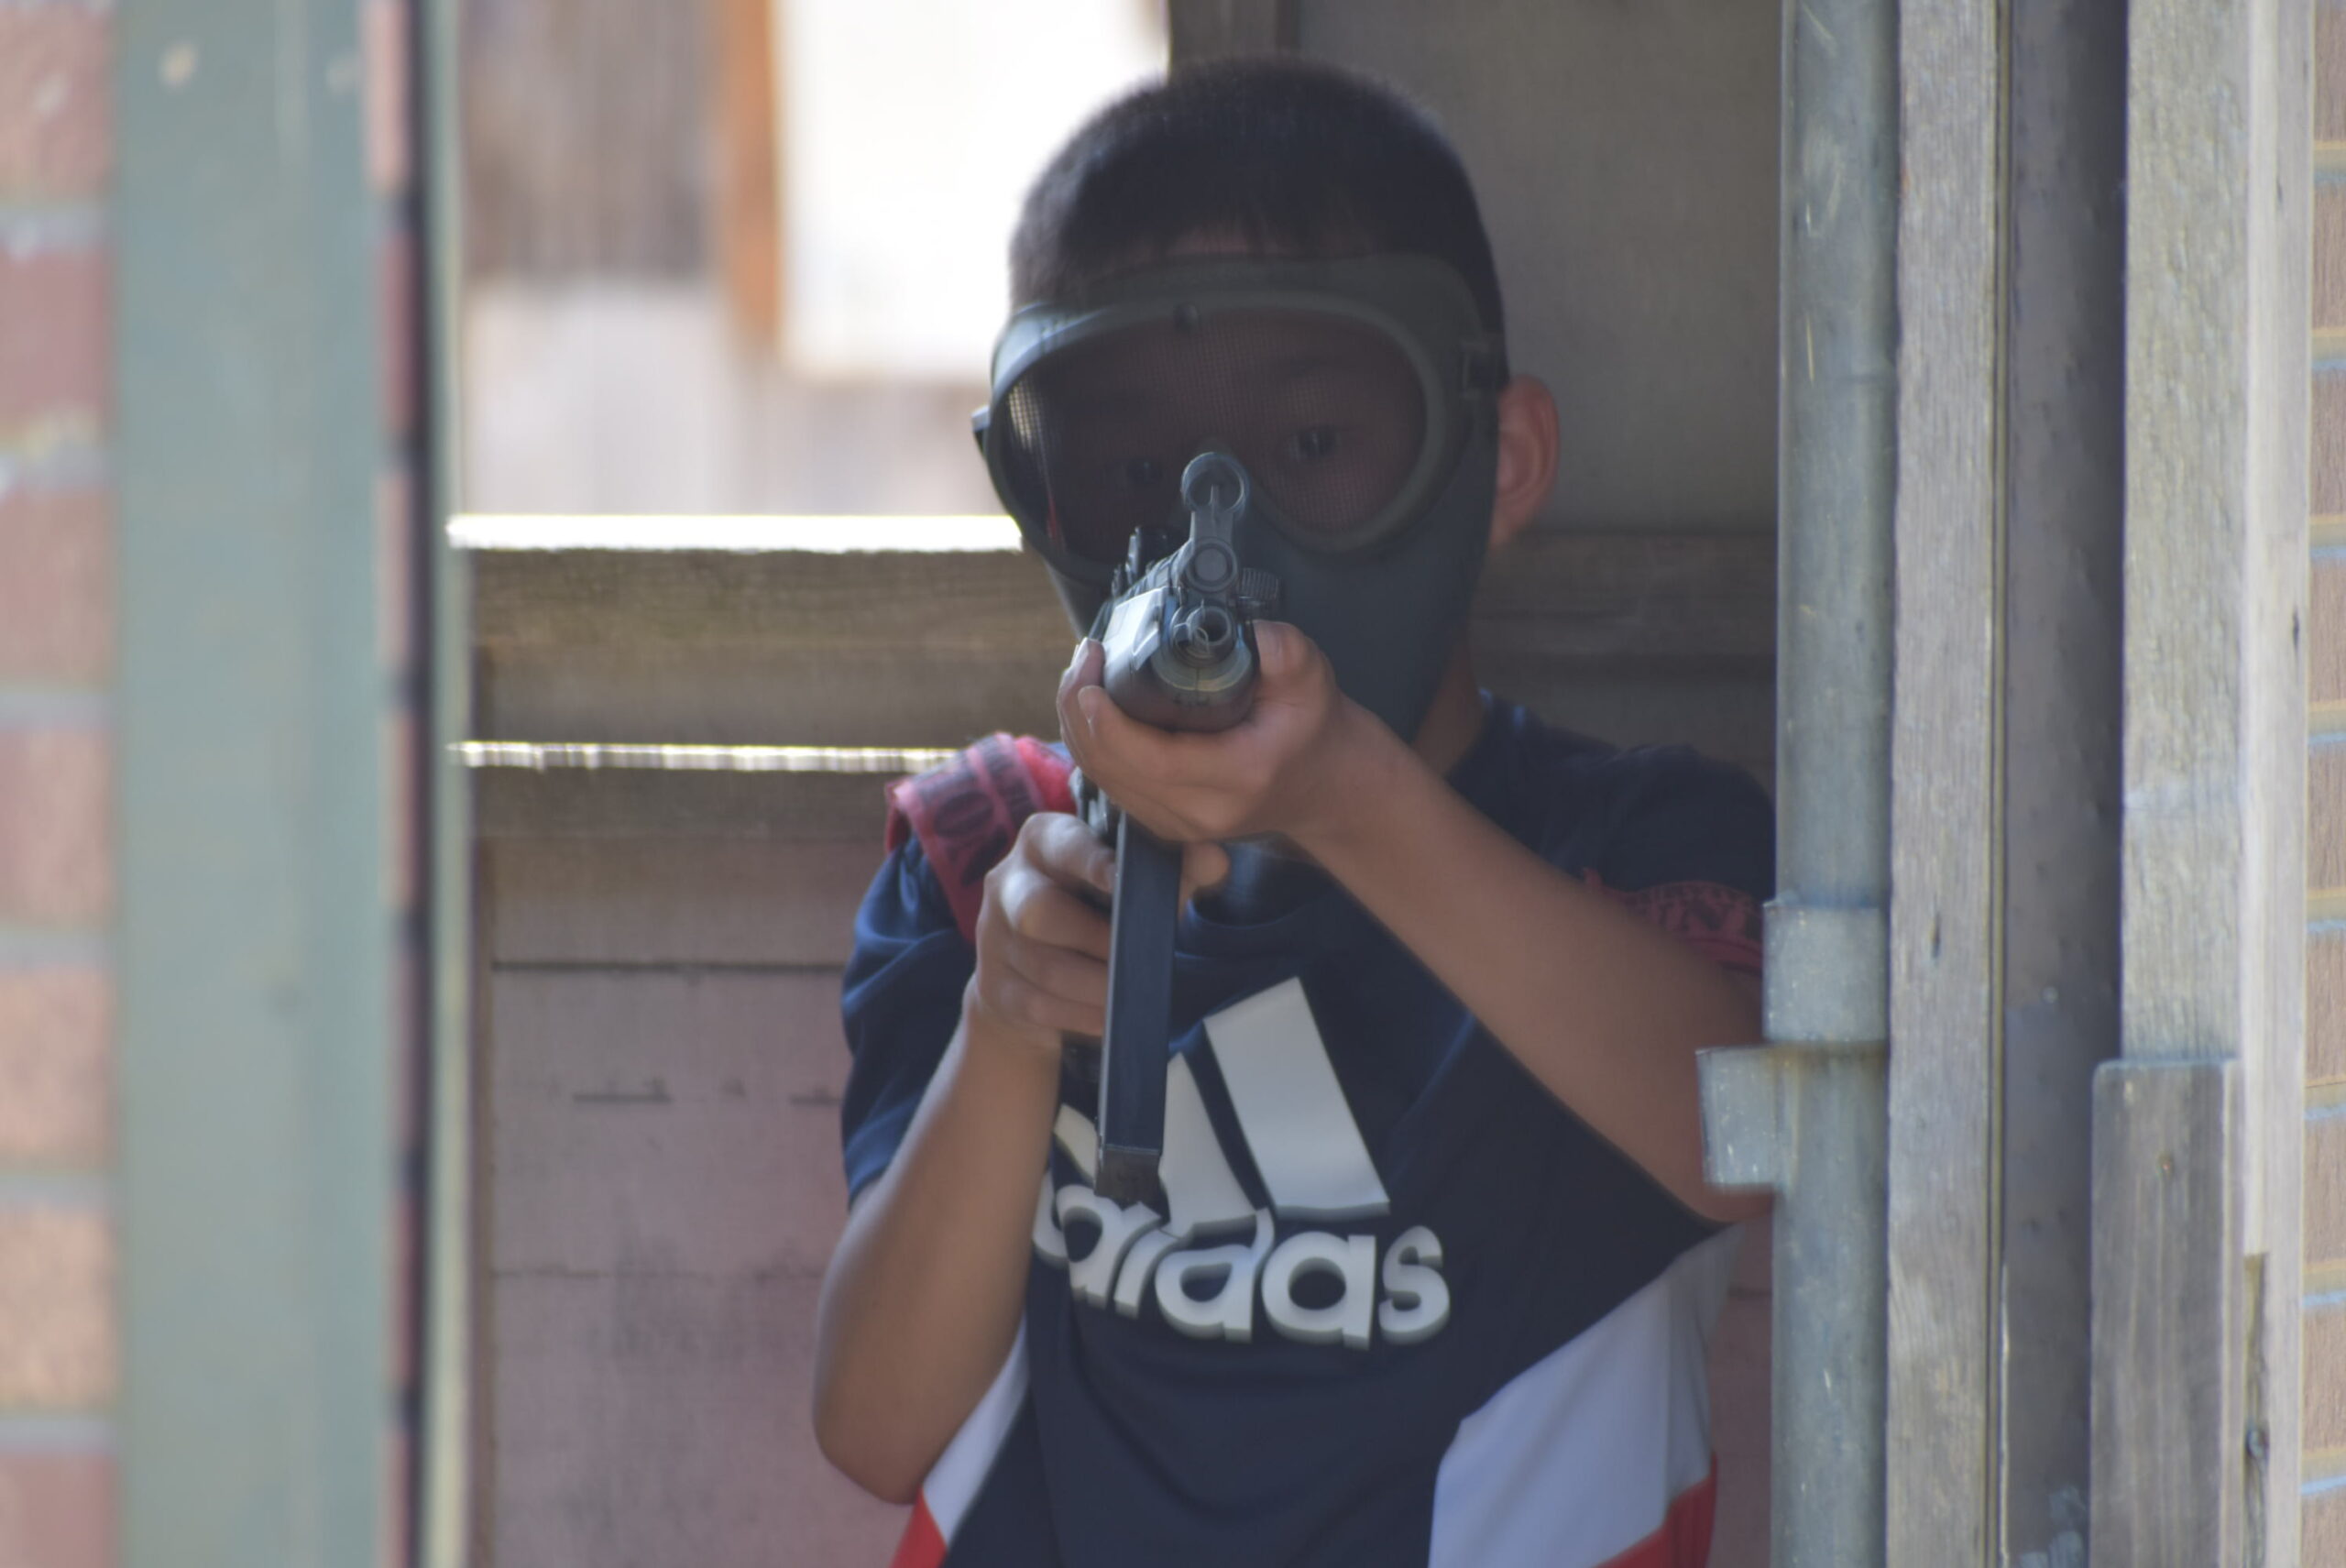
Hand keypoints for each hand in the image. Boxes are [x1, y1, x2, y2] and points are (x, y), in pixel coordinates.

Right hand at [966, 811, 1228, 1057]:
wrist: (1032, 971)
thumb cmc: (1094, 913)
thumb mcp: (1133, 886)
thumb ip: (1175, 870)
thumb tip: (1214, 858)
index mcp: (1043, 841)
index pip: (1063, 844)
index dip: (1091, 863)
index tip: (1121, 879)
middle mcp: (1008, 882)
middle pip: (1038, 911)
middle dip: (1095, 939)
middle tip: (1134, 956)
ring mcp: (993, 937)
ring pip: (1044, 966)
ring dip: (1094, 985)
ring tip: (1128, 991)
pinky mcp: (995, 986)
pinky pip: (1039, 1004)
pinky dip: (1080, 1014)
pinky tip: (1107, 1016)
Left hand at [1056, 621, 1390, 851]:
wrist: (1324, 784)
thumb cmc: (1312, 728)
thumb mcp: (1310, 678)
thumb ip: (1282, 649)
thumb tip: (1249, 631)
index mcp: (1239, 776)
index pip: (1155, 760)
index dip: (1111, 724)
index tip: (1090, 682)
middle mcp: (1204, 811)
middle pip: (1116, 770)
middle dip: (1081, 714)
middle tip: (1082, 660)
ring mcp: (1182, 825)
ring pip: (1106, 781)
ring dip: (1080, 728)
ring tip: (1080, 674)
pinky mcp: (1166, 823)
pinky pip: (1112, 786)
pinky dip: (1092, 747)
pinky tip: (1089, 708)